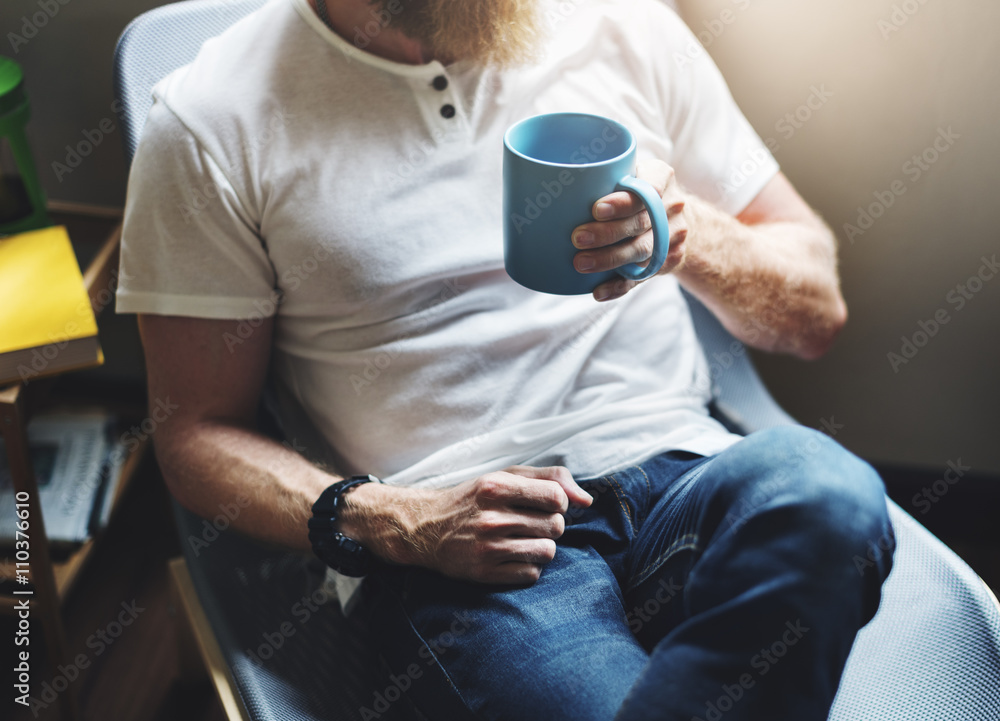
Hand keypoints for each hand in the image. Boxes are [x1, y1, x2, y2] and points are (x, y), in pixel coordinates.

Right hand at [407, 465, 592, 584]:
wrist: (426, 528)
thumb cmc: (474, 499)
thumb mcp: (505, 476)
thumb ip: (549, 478)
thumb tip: (587, 500)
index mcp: (496, 486)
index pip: (556, 497)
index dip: (558, 502)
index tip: (545, 504)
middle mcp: (491, 517)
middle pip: (555, 526)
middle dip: (550, 525)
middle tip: (530, 523)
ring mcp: (487, 547)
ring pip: (548, 552)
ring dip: (542, 547)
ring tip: (524, 540)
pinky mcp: (484, 573)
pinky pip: (531, 574)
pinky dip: (529, 566)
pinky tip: (513, 556)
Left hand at [571, 158, 688, 301]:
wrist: (679, 218)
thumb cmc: (638, 191)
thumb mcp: (631, 172)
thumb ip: (606, 175)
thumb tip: (549, 181)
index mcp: (661, 177)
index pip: (647, 188)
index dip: (621, 202)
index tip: (595, 209)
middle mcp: (672, 206)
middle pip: (640, 222)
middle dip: (607, 233)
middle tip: (577, 238)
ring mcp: (673, 235)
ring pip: (642, 250)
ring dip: (610, 260)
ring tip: (581, 263)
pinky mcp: (668, 260)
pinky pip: (642, 276)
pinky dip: (619, 286)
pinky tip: (598, 291)